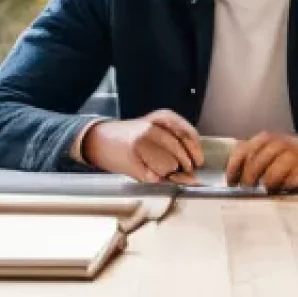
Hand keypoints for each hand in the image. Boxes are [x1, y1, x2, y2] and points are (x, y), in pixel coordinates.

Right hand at [81, 110, 203, 182]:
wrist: (99, 140)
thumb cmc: (130, 137)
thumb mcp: (154, 129)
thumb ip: (175, 143)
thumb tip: (193, 170)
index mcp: (159, 117)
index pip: (186, 134)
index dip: (195, 150)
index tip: (198, 161)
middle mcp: (150, 128)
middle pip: (179, 152)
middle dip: (184, 165)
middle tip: (181, 169)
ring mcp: (140, 144)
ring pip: (169, 166)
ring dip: (168, 173)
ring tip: (158, 168)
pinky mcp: (132, 161)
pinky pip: (155, 177)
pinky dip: (155, 179)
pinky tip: (149, 173)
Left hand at [226, 132, 297, 192]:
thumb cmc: (296, 150)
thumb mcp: (274, 145)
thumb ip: (255, 153)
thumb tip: (233, 170)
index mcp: (266, 137)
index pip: (241, 152)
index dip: (233, 168)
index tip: (230, 181)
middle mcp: (278, 145)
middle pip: (253, 167)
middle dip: (247, 180)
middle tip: (246, 189)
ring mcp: (292, 158)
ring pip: (269, 177)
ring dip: (265, 186)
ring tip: (266, 189)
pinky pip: (286, 184)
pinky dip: (281, 189)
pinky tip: (281, 189)